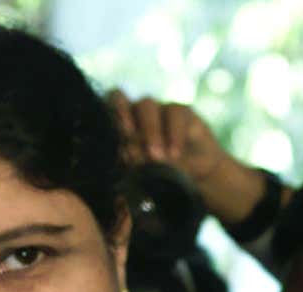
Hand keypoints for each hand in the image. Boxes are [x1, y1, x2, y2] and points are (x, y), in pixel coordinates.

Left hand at [107, 89, 269, 227]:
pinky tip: (175, 154)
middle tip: (131, 147)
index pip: (104, 109)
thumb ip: (131, 167)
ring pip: (146, 105)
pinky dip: (174, 133)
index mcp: (118, 127)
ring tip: (157, 158)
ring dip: (149, 130)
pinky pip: (174, 112)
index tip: (112, 137)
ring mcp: (157, 109)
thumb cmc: (163, 178)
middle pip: (120, 100)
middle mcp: (134, 113)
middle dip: (123, 121)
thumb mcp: (144, 176)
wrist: (199, 179)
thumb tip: (120, 166)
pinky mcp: (180, 111)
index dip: (105, 116)